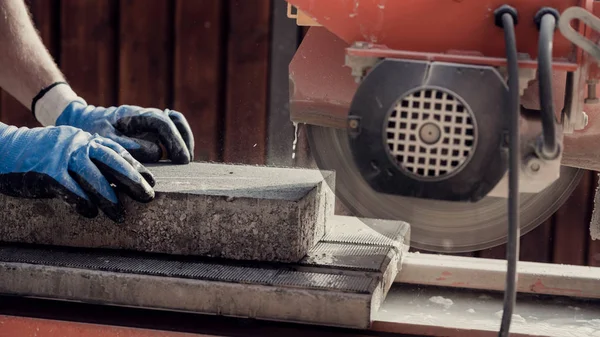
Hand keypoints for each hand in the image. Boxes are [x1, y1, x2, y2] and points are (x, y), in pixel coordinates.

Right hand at [0, 123, 155, 222]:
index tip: (152, 180)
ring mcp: (61, 156)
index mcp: (84, 139)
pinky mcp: (47, 171)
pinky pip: (70, 190)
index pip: (116, 151)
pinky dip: (83, 202)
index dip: (136, 166)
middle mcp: (77, 144)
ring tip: (120, 214)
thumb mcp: (67, 148)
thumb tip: (115, 180)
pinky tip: (90, 213)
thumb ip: (88, 159)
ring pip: (93, 177)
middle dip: (132, 180)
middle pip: (112, 161)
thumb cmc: (38, 154)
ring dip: (109, 198)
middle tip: (148, 196)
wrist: (3, 148)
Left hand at [55, 102, 193, 163]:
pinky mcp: (150, 130)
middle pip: (174, 122)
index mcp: (134, 115)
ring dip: (183, 140)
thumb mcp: (104, 140)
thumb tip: (157, 152)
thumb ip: (129, 147)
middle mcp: (146, 116)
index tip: (181, 159)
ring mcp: (150, 122)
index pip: (162, 123)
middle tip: (186, 162)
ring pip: (176, 126)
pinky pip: (171, 132)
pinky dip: (178, 140)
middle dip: (183, 142)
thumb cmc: (91, 131)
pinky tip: (179, 153)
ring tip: (186, 159)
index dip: (174, 140)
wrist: (81, 122)